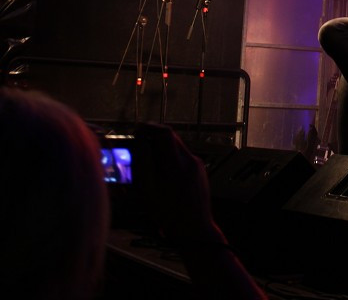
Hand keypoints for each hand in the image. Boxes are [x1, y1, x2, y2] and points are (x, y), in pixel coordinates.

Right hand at [133, 123, 216, 243]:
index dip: (149, 127)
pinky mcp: (200, 171)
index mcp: (177, 164)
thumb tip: (140, 141)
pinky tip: (160, 171)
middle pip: (171, 137)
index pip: (164, 132)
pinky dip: (170, 157)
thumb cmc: (168, 213)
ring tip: (147, 158)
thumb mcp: (148, 189)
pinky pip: (183, 157)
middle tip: (138, 142)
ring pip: (177, 147)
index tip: (136, 130)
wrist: (194, 229)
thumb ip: (144, 162)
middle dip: (154, 137)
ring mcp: (197, 166)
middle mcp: (191, 160)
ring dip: (162, 147)